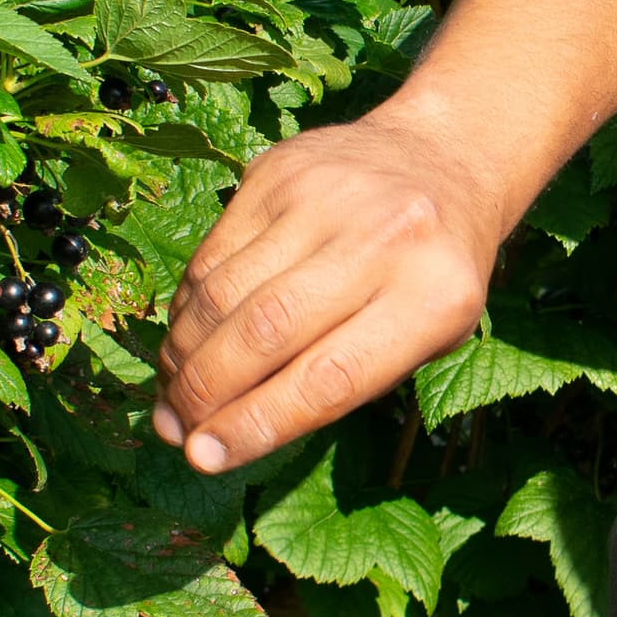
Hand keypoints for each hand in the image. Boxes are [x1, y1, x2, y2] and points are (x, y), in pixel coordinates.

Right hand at [152, 107, 504, 471]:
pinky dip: (187, 307)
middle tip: (175, 430)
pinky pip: (211, 254)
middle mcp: (382, 239)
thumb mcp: (427, 339)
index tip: (204, 458)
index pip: (329, 378)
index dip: (256, 424)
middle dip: (206, 392)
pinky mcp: (278, 171)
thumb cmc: (433, 274)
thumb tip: (222, 436)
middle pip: (265, 331)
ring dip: (184, 355)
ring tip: (173, 394)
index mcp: (435, 296)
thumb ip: (342, 383)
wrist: (444, 159)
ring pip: (223, 292)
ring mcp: (325, 195)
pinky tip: (185, 338)